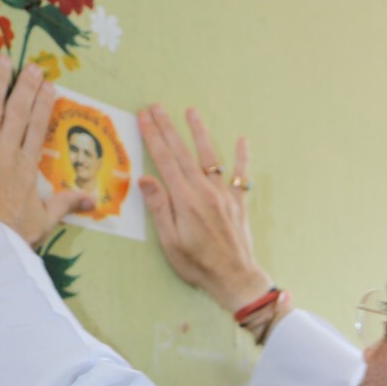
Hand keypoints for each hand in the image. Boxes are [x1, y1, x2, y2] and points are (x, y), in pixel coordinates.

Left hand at [0, 58, 93, 245]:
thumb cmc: (14, 234)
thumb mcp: (45, 222)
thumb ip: (65, 205)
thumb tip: (92, 201)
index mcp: (26, 166)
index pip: (36, 128)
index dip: (42, 106)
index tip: (50, 88)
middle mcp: (6, 148)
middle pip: (18, 110)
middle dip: (26, 87)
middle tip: (34, 67)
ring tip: (3, 59)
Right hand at [135, 105, 273, 312]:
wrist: (235, 278)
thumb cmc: (198, 265)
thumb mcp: (170, 242)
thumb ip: (159, 208)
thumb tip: (145, 179)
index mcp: (185, 201)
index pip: (165, 161)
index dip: (153, 137)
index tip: (144, 117)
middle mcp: (205, 192)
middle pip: (183, 154)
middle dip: (168, 128)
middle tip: (156, 106)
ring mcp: (224, 196)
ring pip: (210, 158)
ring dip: (200, 133)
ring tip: (191, 111)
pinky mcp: (238, 203)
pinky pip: (241, 176)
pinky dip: (242, 158)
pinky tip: (242, 140)